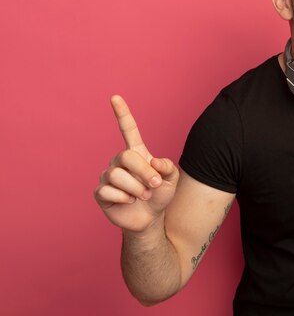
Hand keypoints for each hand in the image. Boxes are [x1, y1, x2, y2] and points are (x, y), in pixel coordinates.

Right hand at [94, 95, 179, 232]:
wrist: (150, 219)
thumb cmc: (159, 195)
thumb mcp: (171, 180)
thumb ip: (168, 167)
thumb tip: (153, 161)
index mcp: (136, 153)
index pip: (128, 130)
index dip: (122, 114)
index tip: (115, 97)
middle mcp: (119, 161)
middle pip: (126, 156)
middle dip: (144, 173)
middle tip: (154, 186)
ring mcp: (108, 175)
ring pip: (118, 176)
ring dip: (137, 189)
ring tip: (142, 196)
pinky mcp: (100, 191)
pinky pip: (108, 191)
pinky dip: (125, 198)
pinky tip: (128, 201)